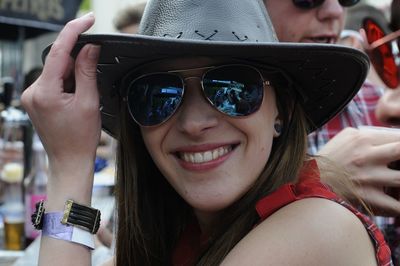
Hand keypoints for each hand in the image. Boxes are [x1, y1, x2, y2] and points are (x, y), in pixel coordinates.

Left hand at [21, 13, 100, 191]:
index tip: (88, 20)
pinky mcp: (37, 100)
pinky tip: (76, 96)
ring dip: (74, 73)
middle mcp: (33, 91)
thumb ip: (87, 71)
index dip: (75, 31)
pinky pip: (53, 80)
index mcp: (45, 91)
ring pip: (56, 70)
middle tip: (94, 72)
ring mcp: (33, 96)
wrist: (69, 160)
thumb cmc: (79, 138)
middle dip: (78, 59)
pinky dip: (68, 81)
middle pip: (57, 60)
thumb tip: (89, 48)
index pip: (59, 50)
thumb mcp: (89, 102)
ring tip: (84, 97)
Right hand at [317, 127, 399, 215]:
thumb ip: (368, 135)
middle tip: (398, 164)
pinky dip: (399, 204)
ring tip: (395, 182)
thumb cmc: (330, 161)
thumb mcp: (345, 139)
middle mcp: (366, 157)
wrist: (312, 184)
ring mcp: (368, 178)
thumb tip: (392, 135)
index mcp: (361, 139)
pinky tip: (396, 200)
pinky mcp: (369, 198)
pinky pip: (396, 205)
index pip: (397, 137)